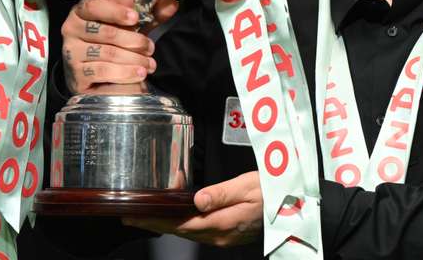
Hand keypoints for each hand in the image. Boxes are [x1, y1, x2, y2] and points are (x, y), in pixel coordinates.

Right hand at [60, 0, 178, 93]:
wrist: (97, 79)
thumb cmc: (115, 44)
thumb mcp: (133, 27)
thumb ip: (151, 14)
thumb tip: (172, 3)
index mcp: (85, 9)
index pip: (95, 1)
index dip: (116, 8)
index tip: (135, 16)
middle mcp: (72, 26)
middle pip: (106, 30)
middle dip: (134, 40)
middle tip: (150, 47)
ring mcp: (71, 50)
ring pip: (108, 52)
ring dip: (134, 58)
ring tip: (149, 64)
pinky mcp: (75, 72)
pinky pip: (103, 70)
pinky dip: (125, 72)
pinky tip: (139, 73)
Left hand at [123, 171, 262, 247]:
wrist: (290, 203)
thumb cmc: (271, 191)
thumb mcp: (246, 186)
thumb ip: (220, 194)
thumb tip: (197, 200)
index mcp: (221, 224)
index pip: (179, 224)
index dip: (154, 220)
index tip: (134, 215)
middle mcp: (219, 234)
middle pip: (179, 230)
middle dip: (154, 223)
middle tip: (131, 215)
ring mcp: (223, 236)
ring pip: (186, 231)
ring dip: (166, 223)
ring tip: (147, 214)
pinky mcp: (226, 233)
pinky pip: (197, 229)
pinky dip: (182, 221)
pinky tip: (176, 214)